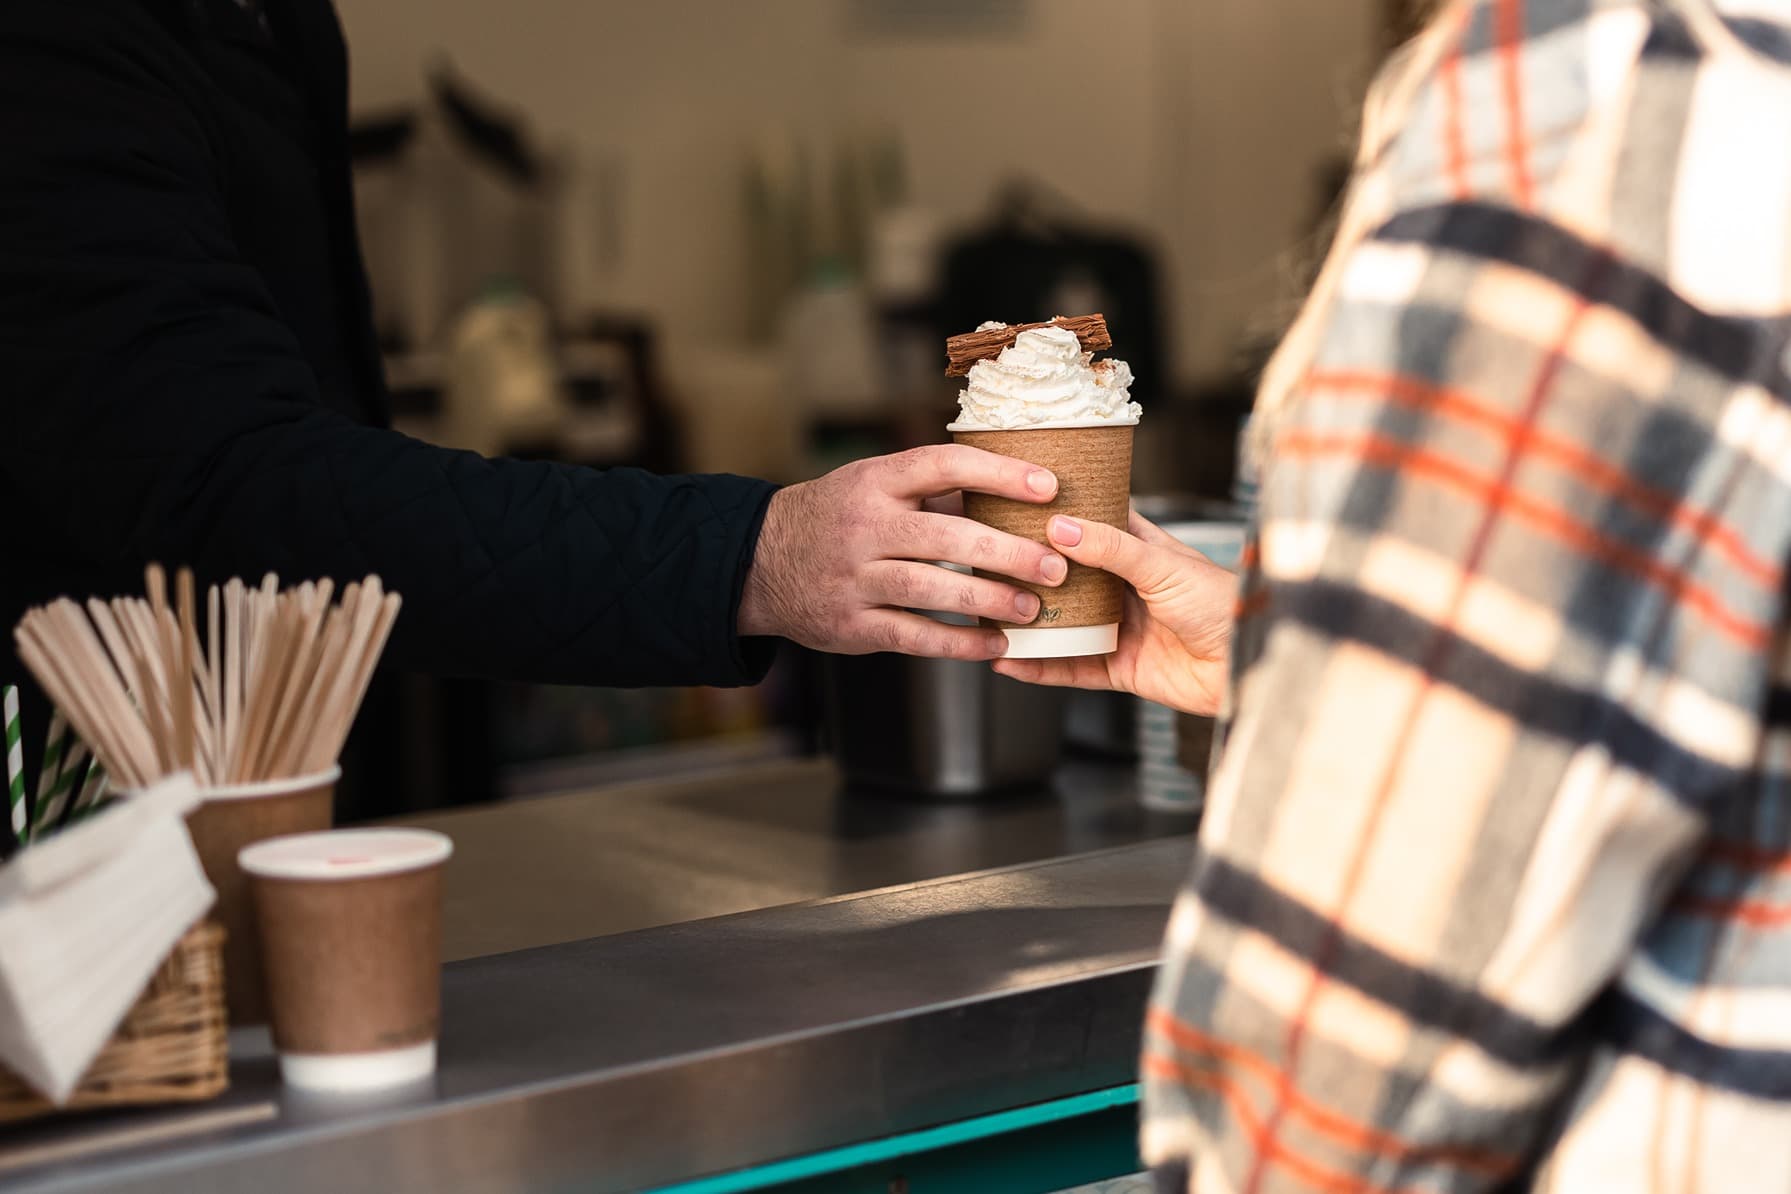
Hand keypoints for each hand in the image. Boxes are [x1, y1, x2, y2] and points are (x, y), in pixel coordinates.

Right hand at [738, 445, 1068, 658]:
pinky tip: (994, 644)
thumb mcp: (872, 484)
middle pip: (945, 537)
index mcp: (875, 481)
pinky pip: (914, 636)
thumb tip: (1013, 491)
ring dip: (988, 602)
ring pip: (931, 590)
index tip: (1048, 486)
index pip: (943, 466)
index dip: (999, 474)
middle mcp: (865, 527)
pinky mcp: (853, 624)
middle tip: (1054, 565)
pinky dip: (958, 643)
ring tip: (1033, 609)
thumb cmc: (837, 517)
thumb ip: (933, 490)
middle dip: (1007, 552)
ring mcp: (855, 578)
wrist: (760, 563)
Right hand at [992, 512, 1236, 714]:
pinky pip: (1071, 668)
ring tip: (989, 614)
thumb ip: (1111, 548)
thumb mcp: (1163, 566)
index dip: (1063, 516)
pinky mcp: (1120, 668)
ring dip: (1029, 622)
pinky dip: (1040, 668)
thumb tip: (1062, 528)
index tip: (1022, 505)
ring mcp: (1121, 629)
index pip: (1095, 525)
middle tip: (991, 561)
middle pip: (1070, 578)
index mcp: (1142, 552)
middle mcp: (1127, 589)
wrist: (1248, 664)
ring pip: (1064, 624)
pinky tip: (1011, 662)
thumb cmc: (1224, 605)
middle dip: (1034, 573)